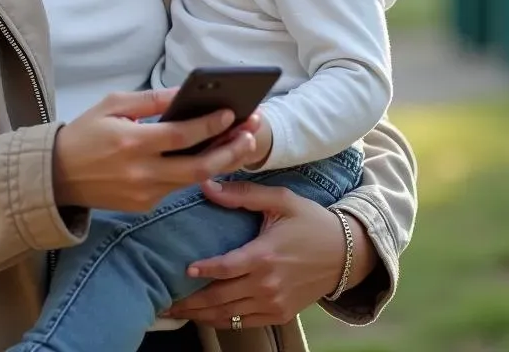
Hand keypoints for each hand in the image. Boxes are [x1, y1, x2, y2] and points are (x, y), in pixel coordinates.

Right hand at [52, 89, 258, 212]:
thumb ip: (149, 100)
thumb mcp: (112, 104)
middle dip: (231, 151)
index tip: (232, 113)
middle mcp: (141, 172)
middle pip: (199, 168)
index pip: (181, 136)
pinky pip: (176, 187)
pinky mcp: (144, 205)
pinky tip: (213, 156)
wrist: (57, 176)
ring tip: (243, 144)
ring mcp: (144, 193)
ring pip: (193, 180)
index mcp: (132, 142)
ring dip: (221, 162)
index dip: (209, 125)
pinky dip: (196, 172)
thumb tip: (184, 92)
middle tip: (252, 134)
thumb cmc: (84, 132)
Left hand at [164, 180, 374, 328]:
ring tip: (174, 312)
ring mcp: (274, 303)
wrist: (346, 253)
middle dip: (190, 301)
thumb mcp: (280, 200)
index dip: (203, 271)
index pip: (226, 268)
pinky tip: (203, 317)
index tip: (183, 270)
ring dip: (200, 316)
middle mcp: (268, 285)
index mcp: (265, 256)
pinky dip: (222, 322)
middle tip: (163, 301)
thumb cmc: (310, 221)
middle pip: (221, 298)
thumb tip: (207, 184)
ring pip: (229, 315)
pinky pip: (244, 323)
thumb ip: (242, 194)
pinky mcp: (280, 314)